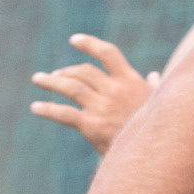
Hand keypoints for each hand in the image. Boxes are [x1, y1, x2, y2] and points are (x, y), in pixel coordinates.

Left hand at [29, 35, 158, 155]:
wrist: (153, 154)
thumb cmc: (156, 130)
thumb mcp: (158, 103)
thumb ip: (153, 87)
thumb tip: (154, 75)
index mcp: (131, 81)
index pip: (107, 54)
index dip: (89, 44)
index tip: (74, 40)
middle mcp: (115, 90)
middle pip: (83, 72)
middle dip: (66, 71)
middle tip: (55, 75)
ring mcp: (102, 107)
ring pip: (70, 87)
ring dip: (51, 82)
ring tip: (39, 79)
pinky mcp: (92, 125)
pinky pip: (64, 113)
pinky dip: (47, 109)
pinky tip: (36, 107)